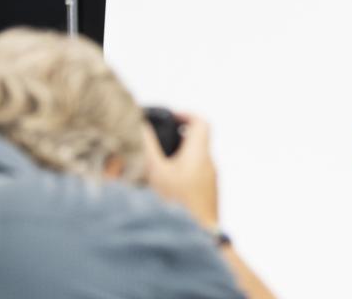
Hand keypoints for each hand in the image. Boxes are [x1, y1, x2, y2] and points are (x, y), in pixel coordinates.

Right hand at [143, 111, 219, 230]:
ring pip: (194, 159)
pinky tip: (164, 185)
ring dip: (176, 157)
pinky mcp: (206, 196)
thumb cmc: (178, 205)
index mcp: (199, 154)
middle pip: (196, 140)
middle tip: (156, 142)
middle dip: (175, 138)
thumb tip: (142, 127)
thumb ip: (149, 148)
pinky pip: (194, 176)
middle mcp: (208, 165)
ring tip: (156, 164)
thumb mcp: (157, 173)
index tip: (170, 118)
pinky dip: (180, 173)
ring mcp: (209, 181)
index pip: (201, 122)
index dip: (185, 115)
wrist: (197, 237)